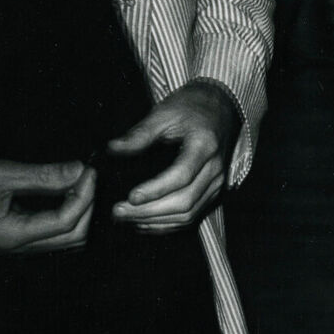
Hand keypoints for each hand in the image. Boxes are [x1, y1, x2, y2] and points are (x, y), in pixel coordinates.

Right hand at [0, 148, 95, 253]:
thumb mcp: (0, 172)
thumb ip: (43, 176)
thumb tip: (79, 171)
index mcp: (9, 236)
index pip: (63, 223)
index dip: (83, 196)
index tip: (89, 171)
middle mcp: (14, 246)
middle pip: (71, 237)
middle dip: (86, 206)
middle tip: (87, 176)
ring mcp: (16, 243)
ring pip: (65, 237)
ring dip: (78, 211)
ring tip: (79, 181)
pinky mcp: (15, 234)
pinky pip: (52, 231)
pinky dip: (65, 212)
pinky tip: (66, 190)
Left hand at [107, 80, 238, 232]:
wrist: (220, 108)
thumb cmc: (191, 108)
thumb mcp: (164, 113)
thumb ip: (139, 134)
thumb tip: (113, 149)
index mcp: (204, 146)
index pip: (181, 176)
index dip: (155, 190)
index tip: (130, 196)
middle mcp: (215, 170)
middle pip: (184, 201)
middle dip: (149, 211)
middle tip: (119, 211)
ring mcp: (217, 184)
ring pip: (188, 215)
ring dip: (155, 221)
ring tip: (127, 219)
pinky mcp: (213, 193)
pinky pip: (192, 217)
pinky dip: (167, 225)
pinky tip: (144, 222)